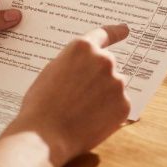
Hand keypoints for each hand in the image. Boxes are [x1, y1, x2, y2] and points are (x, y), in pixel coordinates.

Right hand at [2, 24, 131, 166]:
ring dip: (104, 95)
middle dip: (97, 78)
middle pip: (107, 66)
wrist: (45, 136)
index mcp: (83, 48)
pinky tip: (90, 121)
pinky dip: (108, 113)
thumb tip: (84, 68)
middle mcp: (104, 60)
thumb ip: (73, 63)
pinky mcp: (124, 104)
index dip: (115, 32)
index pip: (104, 34)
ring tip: (81, 112)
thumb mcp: (52, 71)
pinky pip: (118, 105)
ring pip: (114, 86)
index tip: (125, 30)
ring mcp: (117, 82)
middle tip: (79, 96)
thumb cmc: (41, 105)